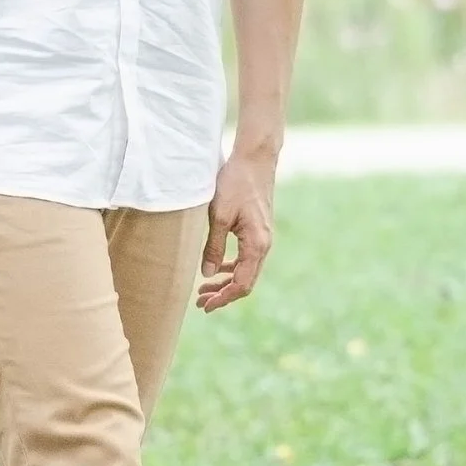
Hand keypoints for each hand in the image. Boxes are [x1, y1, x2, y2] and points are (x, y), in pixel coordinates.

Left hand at [198, 144, 276, 310]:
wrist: (255, 159)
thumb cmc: (236, 183)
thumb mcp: (219, 216)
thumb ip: (214, 247)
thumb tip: (207, 274)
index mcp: (257, 244)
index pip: (242, 284)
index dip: (224, 298)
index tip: (206, 306)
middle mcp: (264, 245)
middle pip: (245, 281)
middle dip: (223, 294)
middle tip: (201, 303)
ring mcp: (263, 238)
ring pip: (246, 270)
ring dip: (226, 282)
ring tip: (204, 290)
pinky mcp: (258, 230)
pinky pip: (246, 257)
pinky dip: (232, 267)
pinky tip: (218, 268)